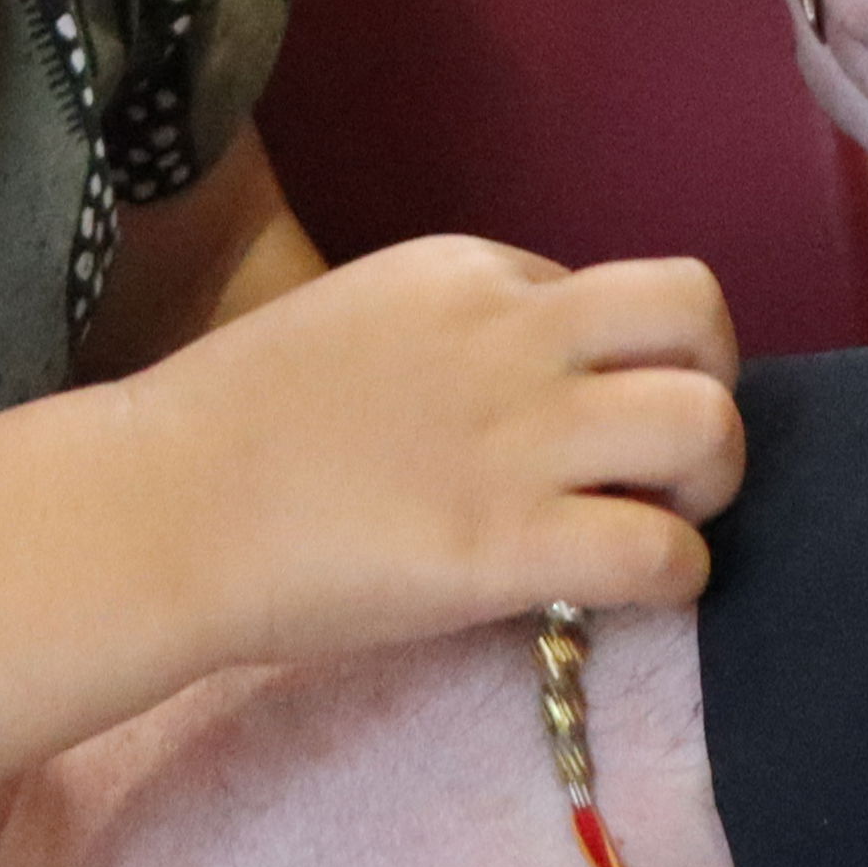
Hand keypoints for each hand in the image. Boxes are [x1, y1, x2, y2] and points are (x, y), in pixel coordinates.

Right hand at [115, 236, 739, 665]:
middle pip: (696, 314)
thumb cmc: (228, 430)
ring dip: (710, 481)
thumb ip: (447, 338)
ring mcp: (514, 440)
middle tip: (668, 459)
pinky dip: (676, 578)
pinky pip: (664, 553)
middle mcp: (510, 336)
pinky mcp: (506, 547)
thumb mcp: (354, 323)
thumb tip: (524, 386)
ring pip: (707, 424)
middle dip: (710, 383)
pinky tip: (628, 594)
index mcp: (465, 272)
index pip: (603, 293)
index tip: (567, 425)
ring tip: (661, 521)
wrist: (157, 509)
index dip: (607, 364)